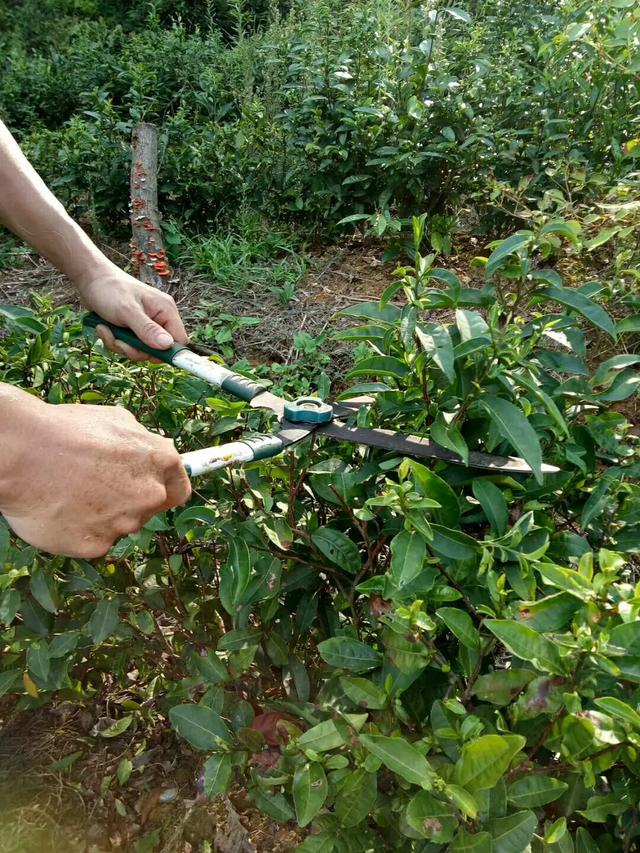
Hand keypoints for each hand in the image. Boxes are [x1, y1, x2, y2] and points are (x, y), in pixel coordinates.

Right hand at [0, 390, 190, 557]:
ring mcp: (124, 523)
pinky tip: (61, 510)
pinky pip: (94, 541)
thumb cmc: (64, 431)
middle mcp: (149, 495)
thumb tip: (149, 455)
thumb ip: (142, 444)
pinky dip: (80, 530)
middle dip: (129, 500)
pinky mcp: (96, 546)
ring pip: (119, 525)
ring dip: (103, 515)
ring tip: (71, 492)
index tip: (152, 491)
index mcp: (161, 462)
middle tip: (97, 486)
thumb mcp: (116, 421)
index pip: (179, 489)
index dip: (164, 489)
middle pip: (148, 509)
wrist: (21, 453)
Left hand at [77, 266, 187, 360]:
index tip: (150, 356)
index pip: (179, 340)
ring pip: (139, 351)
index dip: (168, 352)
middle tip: (119, 340)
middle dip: (134, 349)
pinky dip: (113, 340)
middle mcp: (158, 319)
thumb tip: (167, 345)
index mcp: (165, 311)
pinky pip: (127, 346)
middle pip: (157, 350)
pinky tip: (104, 327)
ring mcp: (145, 326)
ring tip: (106, 329)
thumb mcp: (127, 310)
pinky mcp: (132, 330)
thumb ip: (147, 329)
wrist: (90, 279)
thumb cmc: (110, 289)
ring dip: (120, 345)